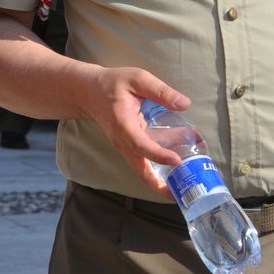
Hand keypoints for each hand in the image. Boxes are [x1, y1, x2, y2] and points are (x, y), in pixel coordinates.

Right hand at [68, 64, 190, 197]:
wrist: (89, 92)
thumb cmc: (113, 84)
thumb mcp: (137, 79)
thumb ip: (160, 91)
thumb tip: (184, 104)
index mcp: (123, 124)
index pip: (141, 145)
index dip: (158, 155)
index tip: (177, 161)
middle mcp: (122, 141)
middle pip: (140, 170)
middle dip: (159, 185)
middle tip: (181, 194)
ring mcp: (123, 147)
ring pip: (141, 170)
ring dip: (160, 182)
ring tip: (183, 188)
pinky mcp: (128, 148)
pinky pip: (142, 164)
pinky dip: (157, 172)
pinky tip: (176, 171)